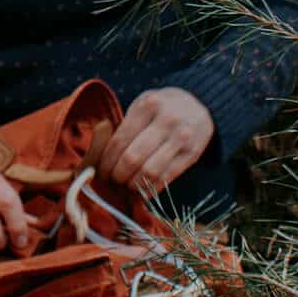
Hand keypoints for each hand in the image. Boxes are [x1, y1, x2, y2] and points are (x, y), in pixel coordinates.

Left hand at [97, 87, 213, 192]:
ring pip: (150, 171)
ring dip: (134, 184)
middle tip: (112, 181)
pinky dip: (151, 188)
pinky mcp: (193, 154)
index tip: (100, 172)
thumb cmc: (161, 108)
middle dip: (118, 175)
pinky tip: (142, 191)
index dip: (106, 161)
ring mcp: (182, 137)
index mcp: (148, 105)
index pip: (119, 140)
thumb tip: (99, 159)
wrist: (198, 105)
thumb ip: (124, 127)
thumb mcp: (142, 106)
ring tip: (126, 186)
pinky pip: (167, 177)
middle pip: (133, 158)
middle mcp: (167, 120)